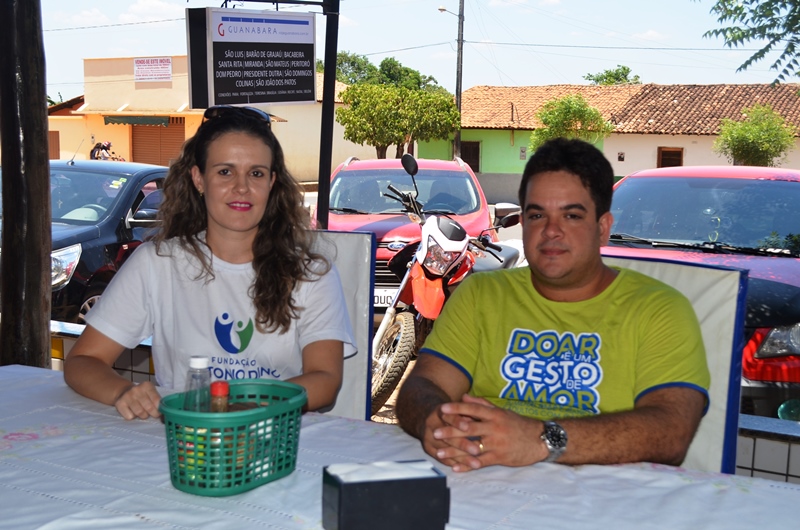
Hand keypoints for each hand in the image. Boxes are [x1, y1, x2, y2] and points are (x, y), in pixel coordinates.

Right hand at [114, 382, 160, 419]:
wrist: (123, 392)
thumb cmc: (142, 395)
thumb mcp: (150, 393)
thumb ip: (157, 401)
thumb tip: (165, 413)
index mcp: (147, 385)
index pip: (157, 400)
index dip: (159, 409)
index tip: (159, 413)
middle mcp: (137, 389)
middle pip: (148, 407)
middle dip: (152, 414)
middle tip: (152, 414)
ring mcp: (127, 396)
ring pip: (139, 412)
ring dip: (142, 415)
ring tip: (142, 412)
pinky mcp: (119, 403)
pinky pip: (129, 416)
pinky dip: (132, 416)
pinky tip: (132, 411)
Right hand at [418, 401, 480, 471]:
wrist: (425, 415)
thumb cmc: (450, 411)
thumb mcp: (457, 407)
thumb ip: (468, 410)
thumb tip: (480, 415)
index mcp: (440, 411)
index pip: (448, 417)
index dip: (458, 422)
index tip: (469, 427)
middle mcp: (431, 424)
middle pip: (447, 436)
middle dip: (463, 444)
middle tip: (478, 451)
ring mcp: (427, 437)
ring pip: (446, 450)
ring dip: (462, 458)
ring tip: (477, 464)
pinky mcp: (427, 448)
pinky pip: (442, 459)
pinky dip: (456, 463)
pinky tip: (468, 468)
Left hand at [432, 394, 546, 470]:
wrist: (541, 440)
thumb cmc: (519, 424)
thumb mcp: (502, 411)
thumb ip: (482, 404)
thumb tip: (464, 396)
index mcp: (495, 415)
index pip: (473, 409)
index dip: (457, 408)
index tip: (442, 409)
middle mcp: (495, 427)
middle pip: (469, 428)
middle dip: (450, 431)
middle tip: (434, 432)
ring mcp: (497, 443)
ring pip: (472, 447)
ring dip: (454, 451)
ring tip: (439, 453)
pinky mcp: (500, 457)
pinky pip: (480, 462)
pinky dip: (467, 466)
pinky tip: (455, 468)